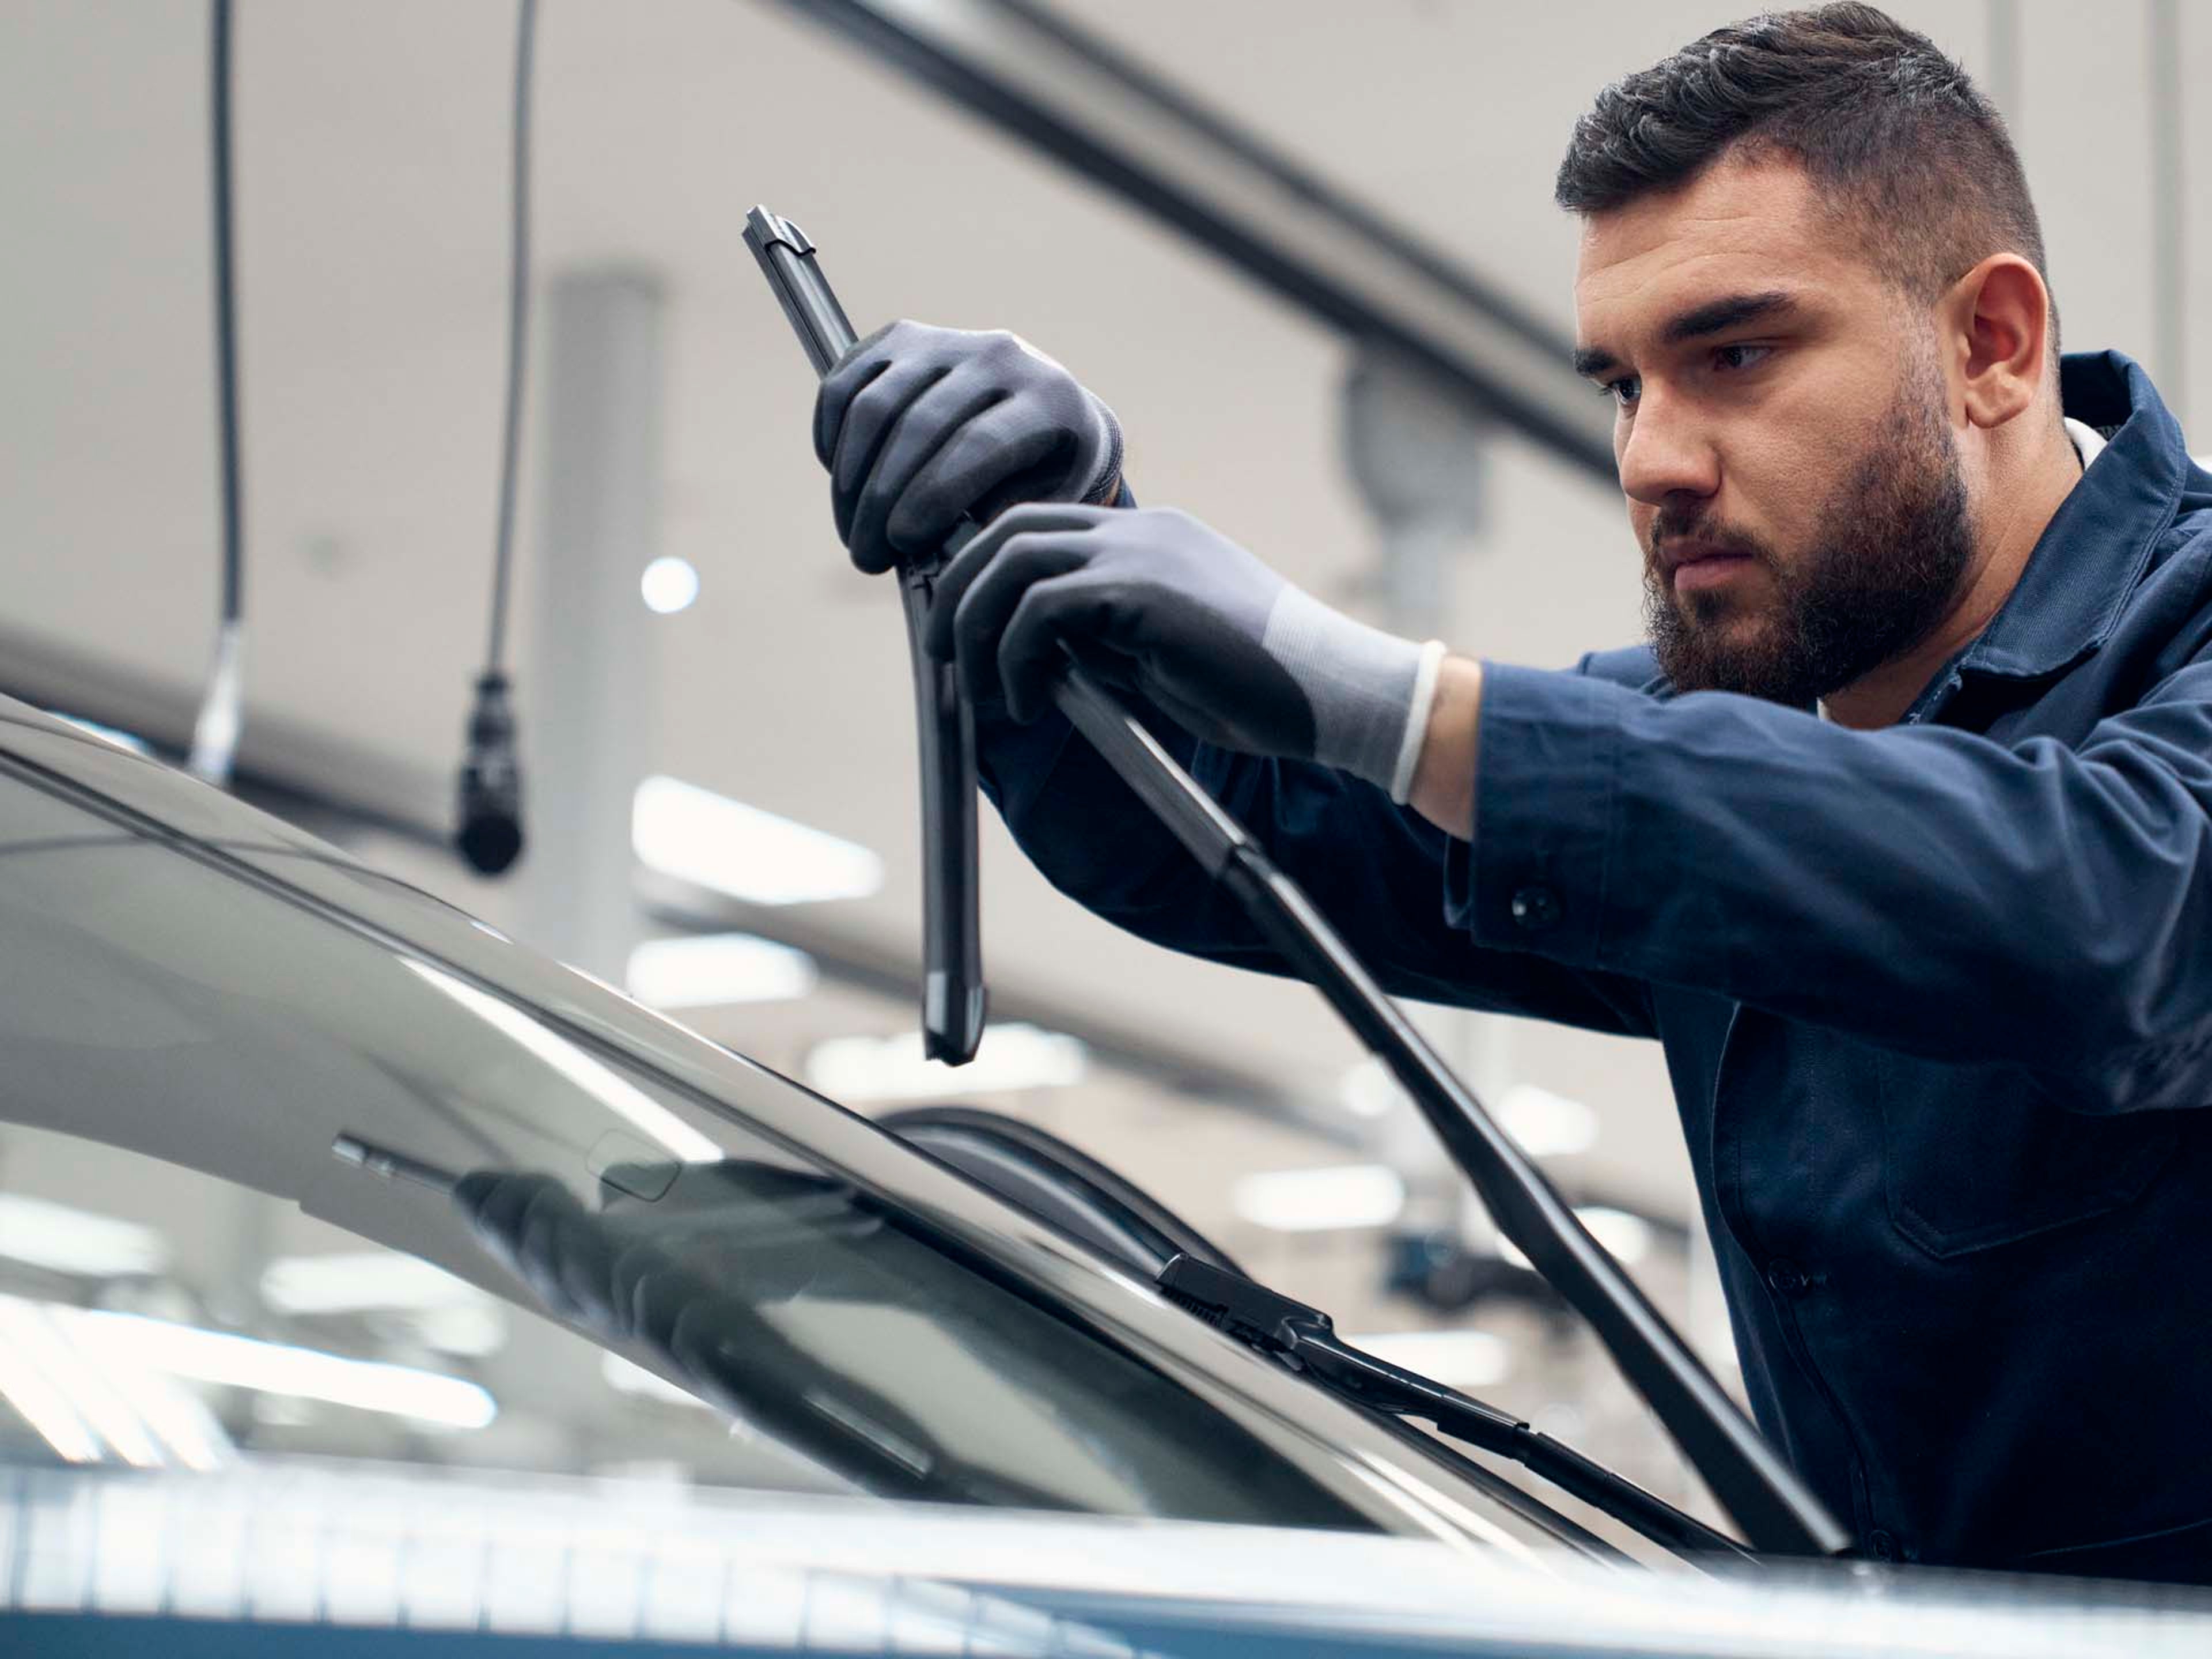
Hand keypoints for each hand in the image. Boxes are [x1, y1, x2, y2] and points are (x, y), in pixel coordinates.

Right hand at [813, 319, 1123, 574]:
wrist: (1043, 407)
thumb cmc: (1043, 472)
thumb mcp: (1045, 501)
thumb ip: (998, 522)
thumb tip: (937, 552)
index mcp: (1048, 398)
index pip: (978, 443)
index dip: (931, 496)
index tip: (902, 542)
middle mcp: (999, 355)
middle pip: (920, 426)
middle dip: (882, 501)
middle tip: (868, 556)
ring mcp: (945, 340)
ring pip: (875, 406)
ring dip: (851, 480)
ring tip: (852, 532)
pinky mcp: (899, 338)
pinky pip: (845, 385)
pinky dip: (832, 438)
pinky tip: (842, 482)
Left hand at [927, 503, 1442, 797]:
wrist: (1333, 690)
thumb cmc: (1262, 688)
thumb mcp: (1165, 656)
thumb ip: (1106, 642)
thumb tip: (1041, 658)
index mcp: (1150, 537)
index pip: (1040, 523)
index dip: (986, 564)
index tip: (960, 618)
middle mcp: (1141, 529)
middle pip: (1009, 526)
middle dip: (959, 586)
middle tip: (940, 649)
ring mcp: (1141, 553)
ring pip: (1012, 558)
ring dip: (974, 624)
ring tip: (973, 685)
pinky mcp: (1141, 592)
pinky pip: (1040, 607)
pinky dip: (1013, 654)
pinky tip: (1025, 702)